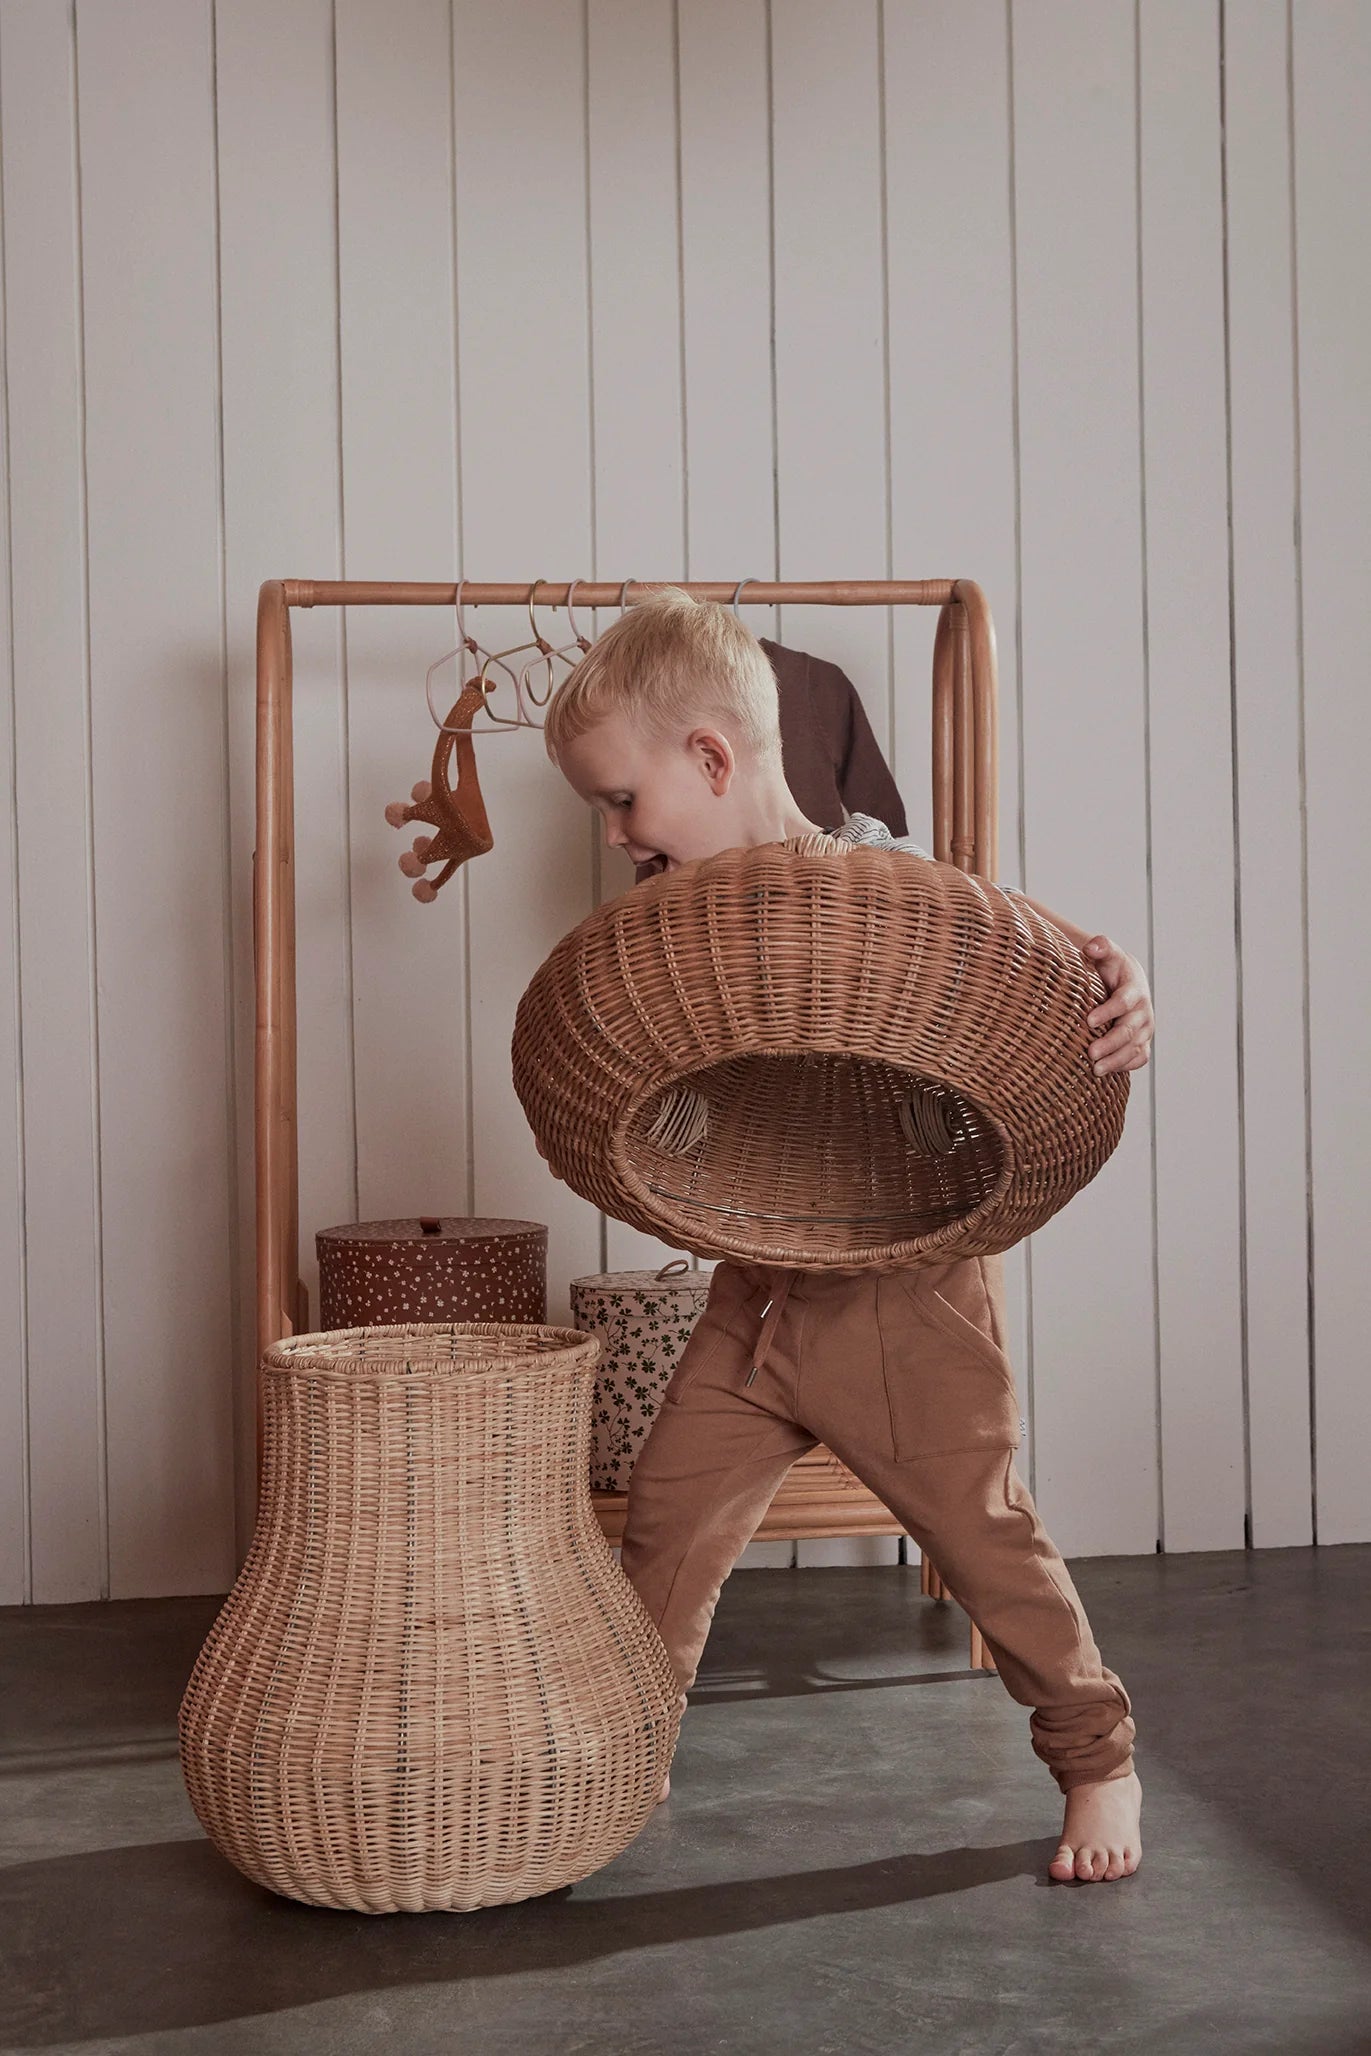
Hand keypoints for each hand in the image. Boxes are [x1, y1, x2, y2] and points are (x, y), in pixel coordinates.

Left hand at [1082, 936, 1153, 1074]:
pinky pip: (1139, 1058)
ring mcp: (1144, 1028)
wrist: (1126, 980)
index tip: (1089, 1020)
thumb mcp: (1107, 953)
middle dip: (1111, 1042)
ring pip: (1135, 1047)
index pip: (1124, 1002)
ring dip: (1116, 1060)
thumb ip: (1101, 947)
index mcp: (1134, 989)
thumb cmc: (1111, 967)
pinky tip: (1108, 1072)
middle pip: (1129, 1030)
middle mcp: (1143, 1011)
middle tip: (1090, 1052)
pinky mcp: (1142, 1042)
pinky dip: (1126, 1066)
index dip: (1108, 1011)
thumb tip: (1092, 946)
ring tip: (1095, 1069)